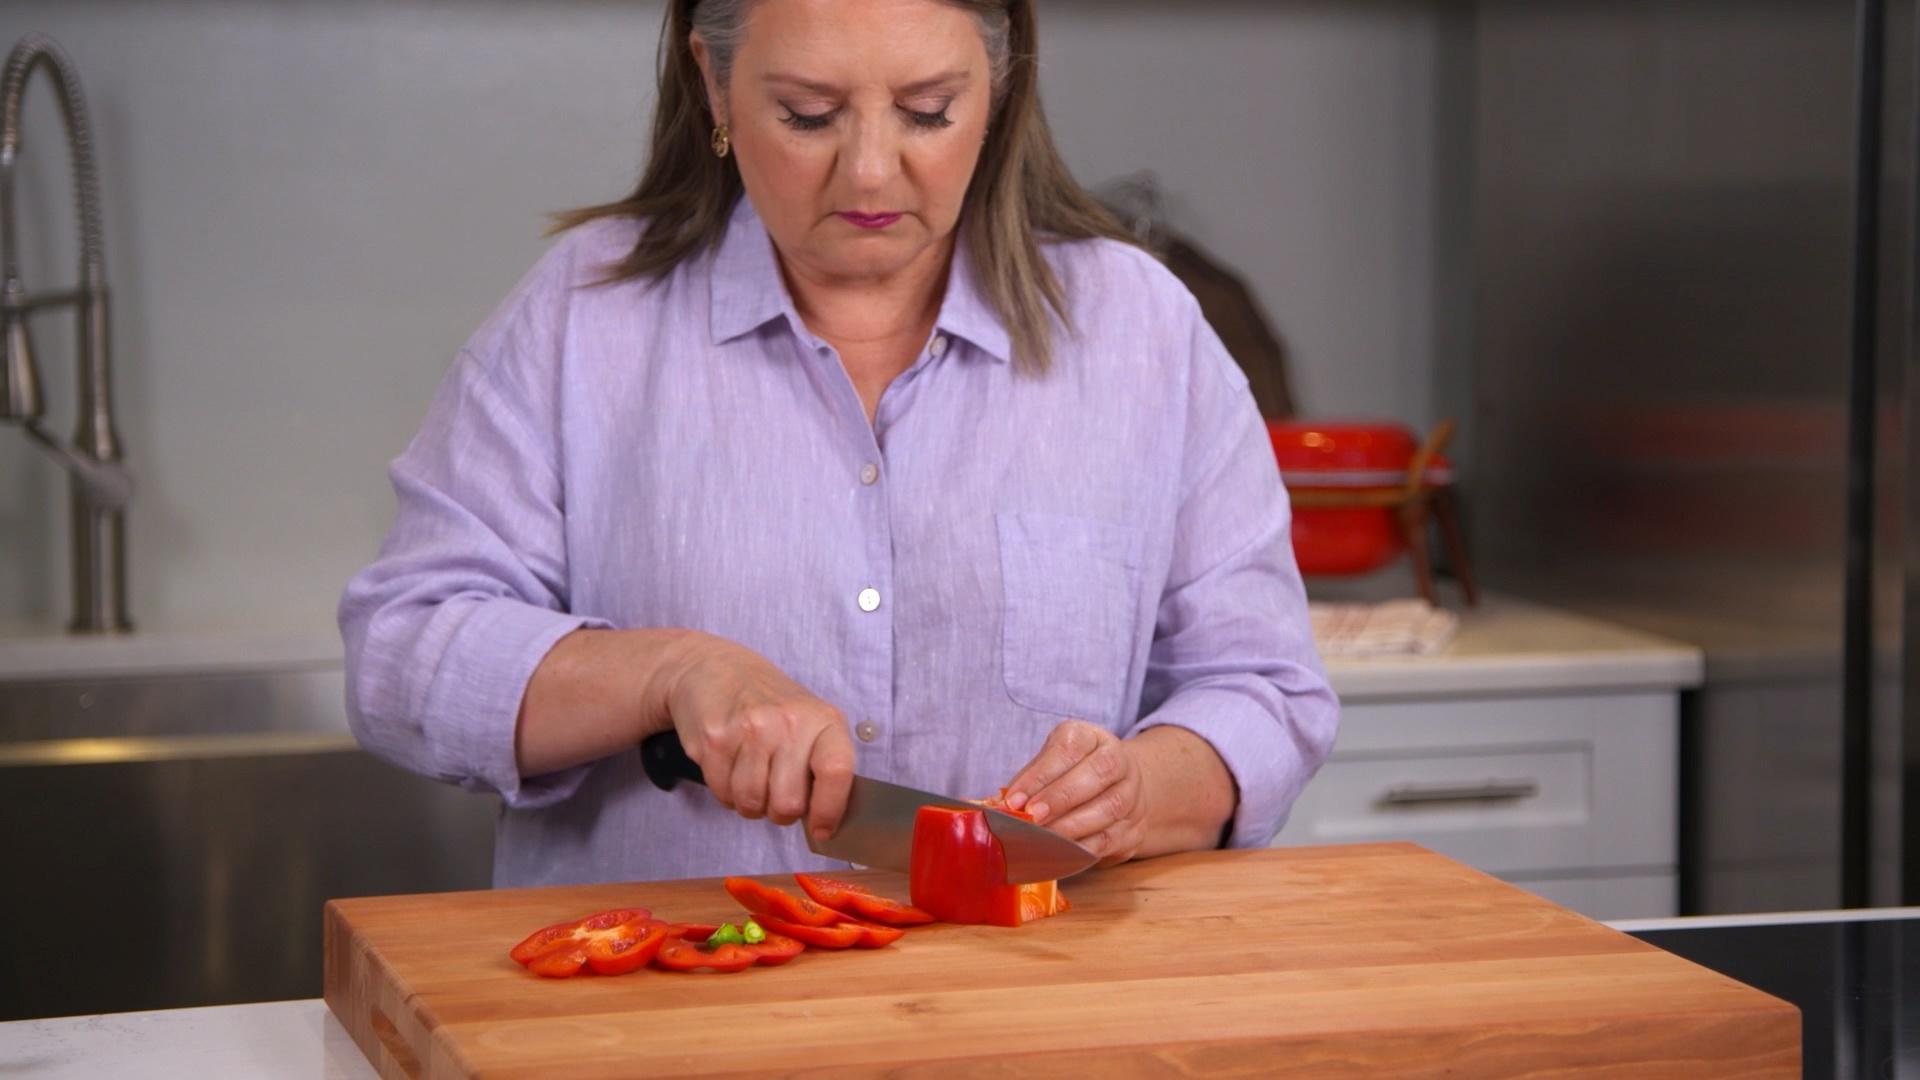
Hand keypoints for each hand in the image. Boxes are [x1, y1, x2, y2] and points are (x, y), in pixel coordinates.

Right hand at [659, 634, 856, 842]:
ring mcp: (748, 730)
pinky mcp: (714, 740)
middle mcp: (787, 723)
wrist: (714, 670)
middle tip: (777, 795)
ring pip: (751, 804)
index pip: (836, 771)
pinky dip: (727, 793)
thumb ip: (823, 764)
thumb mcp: (810, 720)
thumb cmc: (770, 704)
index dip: (830, 809)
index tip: (822, 829)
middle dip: (781, 812)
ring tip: (752, 777)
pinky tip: (730, 768)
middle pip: (788, 804)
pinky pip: (723, 794)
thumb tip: (827, 822)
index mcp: (822, 719)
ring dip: (751, 804)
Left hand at [1002, 720, 1146, 866]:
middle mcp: (1119, 761)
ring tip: (1042, 839)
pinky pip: (1110, 840)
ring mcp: (1132, 795)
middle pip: (1097, 774)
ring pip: (1108, 809)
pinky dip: (1082, 849)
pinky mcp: (1135, 827)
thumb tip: (998, 805)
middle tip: (1032, 817)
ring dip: (1071, 827)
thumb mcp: (1051, 763)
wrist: (1120, 788)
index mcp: (1092, 738)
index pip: (1068, 750)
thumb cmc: (1072, 774)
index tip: (1014, 798)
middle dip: (1060, 798)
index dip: (1041, 775)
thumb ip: (1029, 780)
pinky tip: (1060, 854)